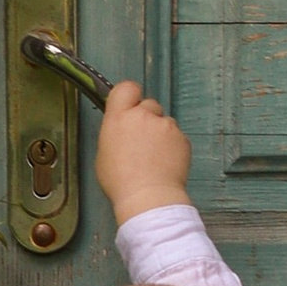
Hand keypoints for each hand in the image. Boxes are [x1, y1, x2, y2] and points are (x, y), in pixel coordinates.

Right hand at [96, 80, 191, 219]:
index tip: (130, 107)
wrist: (148, 197)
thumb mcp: (104, 153)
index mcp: (119, 118)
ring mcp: (165, 125)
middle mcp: (143, 115)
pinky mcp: (182, 138)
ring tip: (154, 159)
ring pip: (164, 122)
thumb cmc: (121, 182)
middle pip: (149, 104)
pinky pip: (177, 137)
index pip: (127, 88)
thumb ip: (115, 132)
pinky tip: (165, 164)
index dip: (130, 96)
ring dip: (161, 134)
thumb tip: (123, 130)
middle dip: (147, 118)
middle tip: (142, 141)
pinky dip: (173, 147)